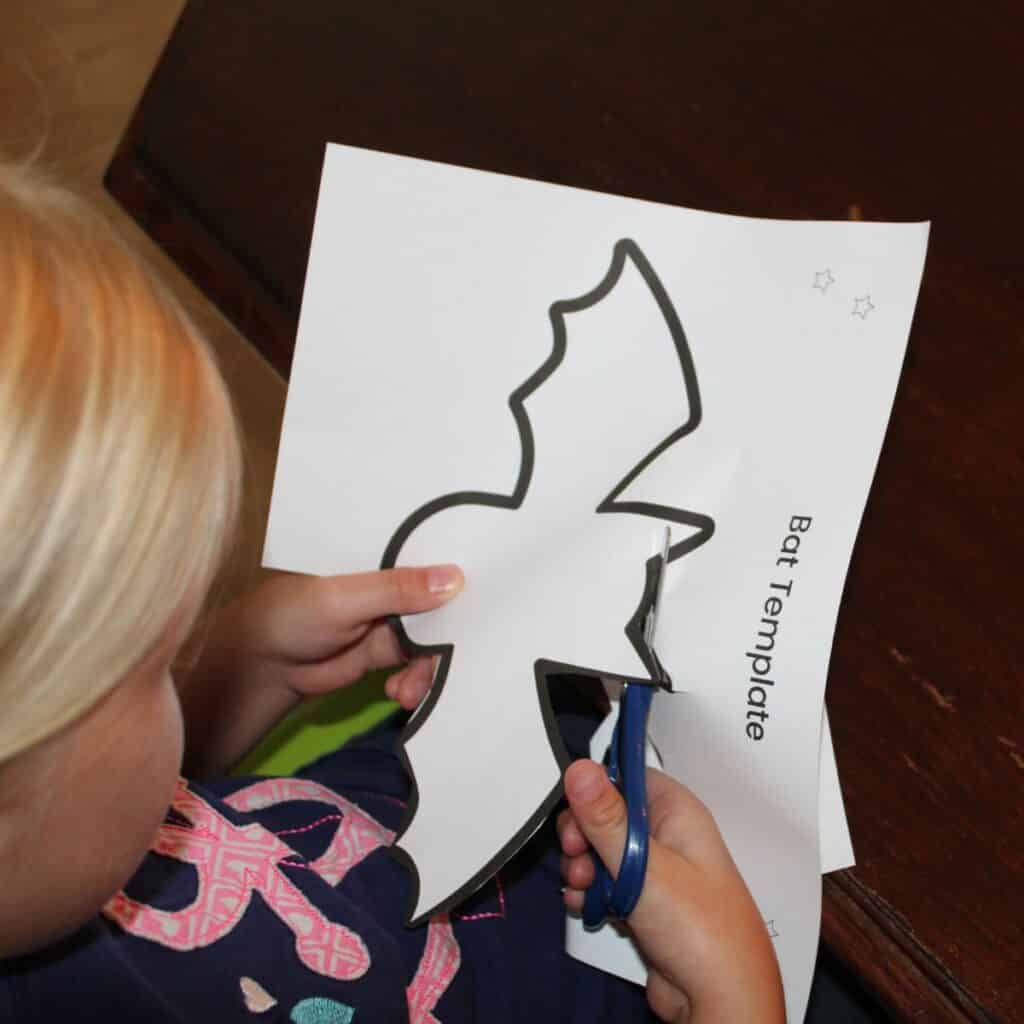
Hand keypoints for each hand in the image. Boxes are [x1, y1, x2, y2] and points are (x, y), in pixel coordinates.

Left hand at [176, 565, 462, 775]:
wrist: (264, 665)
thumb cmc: (294, 614)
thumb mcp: (346, 599)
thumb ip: (398, 590)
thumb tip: (457, 579)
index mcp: (386, 555)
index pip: (436, 554)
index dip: (463, 572)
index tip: (492, 597)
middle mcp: (397, 583)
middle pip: (445, 602)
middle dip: (452, 634)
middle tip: (445, 662)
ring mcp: (396, 618)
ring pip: (436, 639)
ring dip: (428, 668)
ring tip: (407, 692)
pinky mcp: (390, 650)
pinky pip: (419, 664)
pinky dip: (416, 681)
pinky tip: (399, 694)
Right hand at [558, 761, 784, 1023]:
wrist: (719, 1000)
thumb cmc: (698, 929)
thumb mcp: (643, 865)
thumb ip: (606, 817)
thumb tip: (580, 768)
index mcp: (676, 812)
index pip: (627, 777)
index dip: (596, 790)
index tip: (575, 811)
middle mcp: (668, 836)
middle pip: (608, 816)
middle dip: (583, 837)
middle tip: (577, 857)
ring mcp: (656, 871)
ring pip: (603, 852)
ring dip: (585, 869)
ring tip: (585, 890)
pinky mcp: (645, 903)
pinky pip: (608, 885)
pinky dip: (593, 894)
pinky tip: (588, 909)